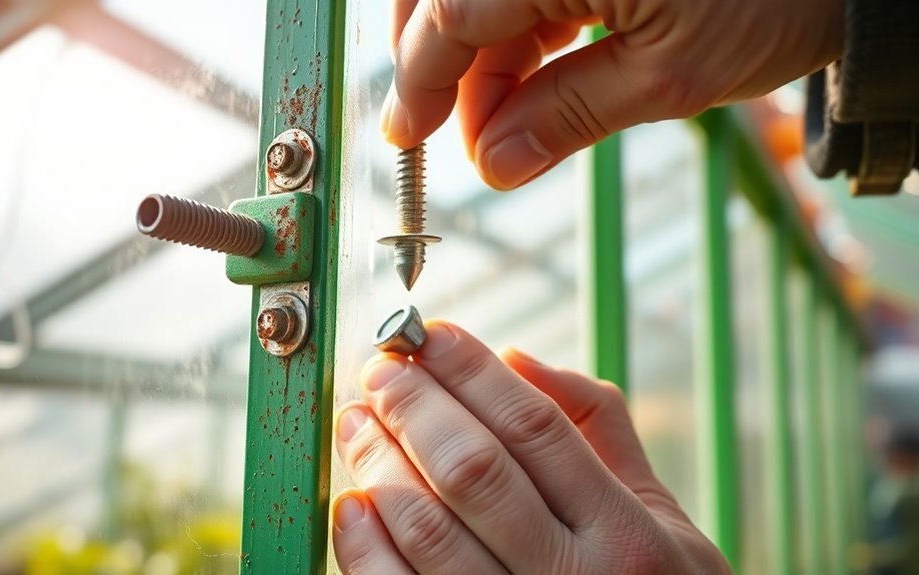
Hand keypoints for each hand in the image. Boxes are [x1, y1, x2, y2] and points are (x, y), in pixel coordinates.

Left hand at [330, 322, 730, 573]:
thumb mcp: (664, 520)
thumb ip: (601, 432)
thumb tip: (518, 360)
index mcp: (627, 534)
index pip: (534, 426)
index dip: (472, 371)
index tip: (430, 335)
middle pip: (473, 468)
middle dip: (415, 405)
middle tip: (381, 368)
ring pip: (428, 527)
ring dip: (380, 462)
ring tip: (357, 420)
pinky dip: (364, 547)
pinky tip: (352, 503)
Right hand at [383, 0, 843, 189]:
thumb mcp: (669, 76)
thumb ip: (566, 117)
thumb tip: (493, 166)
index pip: (449, 13)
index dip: (419, 80)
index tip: (408, 138)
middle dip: (439, 62)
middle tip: (450, 132)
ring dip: (478, 53)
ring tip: (503, 122)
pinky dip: (517, 31)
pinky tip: (529, 78)